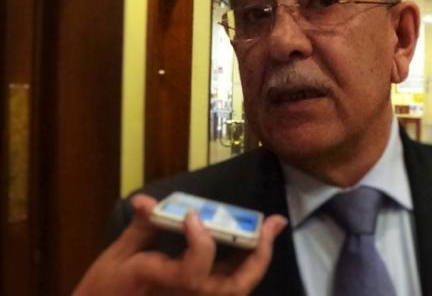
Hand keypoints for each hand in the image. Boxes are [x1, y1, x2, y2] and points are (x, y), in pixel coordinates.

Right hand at [73, 194, 287, 295]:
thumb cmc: (104, 289)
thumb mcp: (117, 256)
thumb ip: (141, 228)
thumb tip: (145, 200)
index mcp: (161, 284)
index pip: (194, 273)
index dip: (200, 243)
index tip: (192, 214)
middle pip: (234, 287)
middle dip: (257, 255)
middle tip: (271, 223)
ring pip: (238, 290)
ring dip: (257, 259)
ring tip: (268, 229)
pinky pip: (229, 287)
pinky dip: (245, 266)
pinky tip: (251, 243)